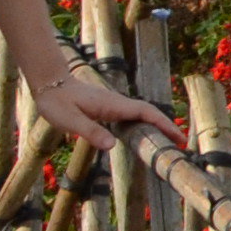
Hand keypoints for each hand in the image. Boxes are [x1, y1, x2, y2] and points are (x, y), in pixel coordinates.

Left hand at [28, 64, 173, 155]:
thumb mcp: (69, 120)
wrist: (49, 84)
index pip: (145, 113)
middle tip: (180, 141)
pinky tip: (143, 132)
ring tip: (167, 139)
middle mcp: (117, 103)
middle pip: (148, 112)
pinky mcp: (108, 107)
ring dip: (156, 124)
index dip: (162, 124)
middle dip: (165, 125)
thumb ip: (91, 132)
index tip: (177, 136)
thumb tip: (112, 146)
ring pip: (141, 113)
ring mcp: (113, 104)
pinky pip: (131, 115)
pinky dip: (143, 123)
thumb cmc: (57, 102)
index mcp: (112, 105)